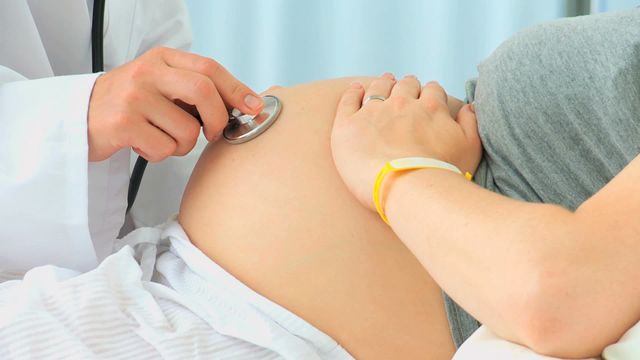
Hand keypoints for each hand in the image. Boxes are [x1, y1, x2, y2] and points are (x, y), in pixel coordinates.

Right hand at [88, 47, 263, 161]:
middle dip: (218, 119)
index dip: (237, 89)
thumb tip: (243, 106)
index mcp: (161, 59)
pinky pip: (165, 149)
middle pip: (203, 92)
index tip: (254, 107)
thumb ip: (194, 89)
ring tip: (161, 138)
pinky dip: (161, 155)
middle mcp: (147, 73)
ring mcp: (133, 98)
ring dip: (182, 145)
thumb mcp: (160, 85)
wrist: (77, 118)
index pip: (209, 68)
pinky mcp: (122, 124)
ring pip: (187, 130)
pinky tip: (143, 145)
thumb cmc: (129, 105)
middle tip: (213, 134)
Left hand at [330, 73, 482, 209]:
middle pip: (405, 86)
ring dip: (382, 84)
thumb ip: (470, 123)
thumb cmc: (443, 174)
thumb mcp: (470, 148)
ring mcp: (374, 112)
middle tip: (404, 87)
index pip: (432, 91)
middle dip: (407, 86)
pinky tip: (356, 89)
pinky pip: (349, 100)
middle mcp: (402, 103)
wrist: (409, 188)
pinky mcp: (349, 125)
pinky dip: (353, 92)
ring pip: (378, 89)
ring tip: (384, 82)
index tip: (428, 98)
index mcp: (431, 107)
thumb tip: (468, 107)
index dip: (431, 93)